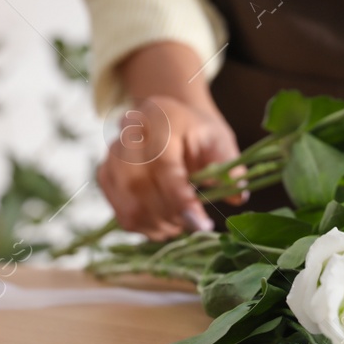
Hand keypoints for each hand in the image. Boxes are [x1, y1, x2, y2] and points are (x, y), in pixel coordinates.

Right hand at [98, 42, 242, 239]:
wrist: (170, 122)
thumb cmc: (197, 132)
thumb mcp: (219, 140)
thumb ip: (229, 166)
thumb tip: (238, 194)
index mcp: (160, 117)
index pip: (163, 165)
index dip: (181, 199)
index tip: (202, 224)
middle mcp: (129, 132)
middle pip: (139, 186)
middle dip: (170, 215)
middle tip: (193, 225)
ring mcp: (112, 154)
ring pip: (128, 202)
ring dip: (157, 224)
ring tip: (180, 226)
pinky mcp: (105, 174)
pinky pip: (120, 211)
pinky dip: (144, 226)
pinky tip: (164, 223)